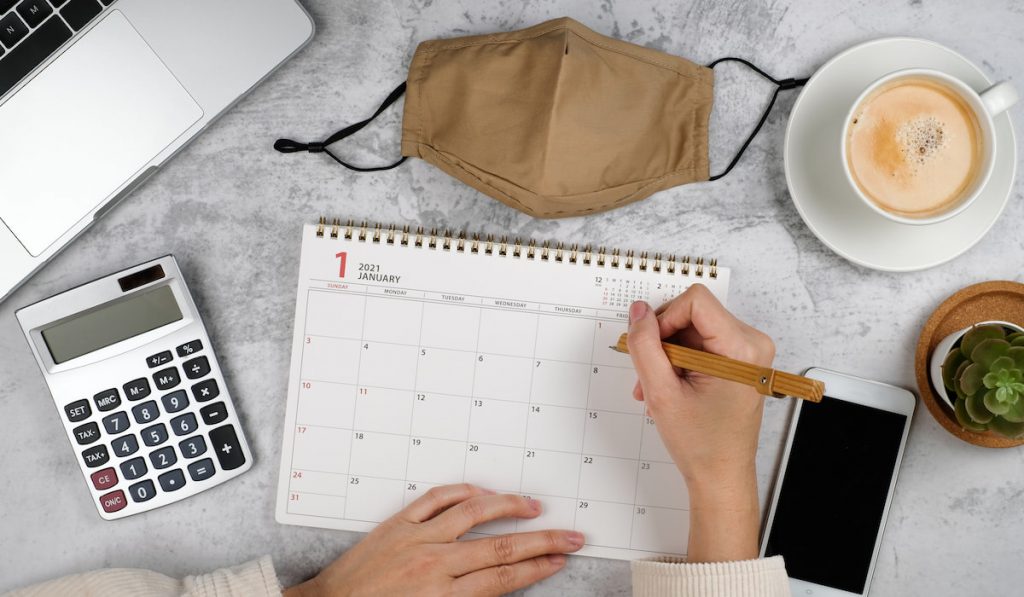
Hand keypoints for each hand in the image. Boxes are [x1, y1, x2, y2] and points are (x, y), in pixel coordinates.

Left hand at [284, 484, 582, 596]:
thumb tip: (498, 586)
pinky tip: (482, 491)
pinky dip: (463, 491)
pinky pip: (437, 499)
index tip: (560, 558)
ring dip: (509, 507)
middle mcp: (435, 563)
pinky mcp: (398, 523)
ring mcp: (417, 538)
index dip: (538, 566)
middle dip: (543, 541)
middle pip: (502, 547)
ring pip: (474, 512)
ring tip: (534, 507)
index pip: (505, 576)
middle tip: (570, 536)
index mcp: (443, 596)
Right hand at [625, 284, 774, 561]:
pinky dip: (678, 361)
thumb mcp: (661, 392)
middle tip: (649, 374)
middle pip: (692, 314)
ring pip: (691, 330)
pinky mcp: (738, 360)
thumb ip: (645, 346)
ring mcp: (747, 352)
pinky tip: (668, 387)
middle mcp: (752, 344)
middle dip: (663, 341)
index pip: (695, 301)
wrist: (721, 476)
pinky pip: (700, 344)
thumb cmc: (702, 444)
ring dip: (667, 355)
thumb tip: (638, 312)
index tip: (651, 345)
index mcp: (742, 348)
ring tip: (655, 387)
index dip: (664, 318)